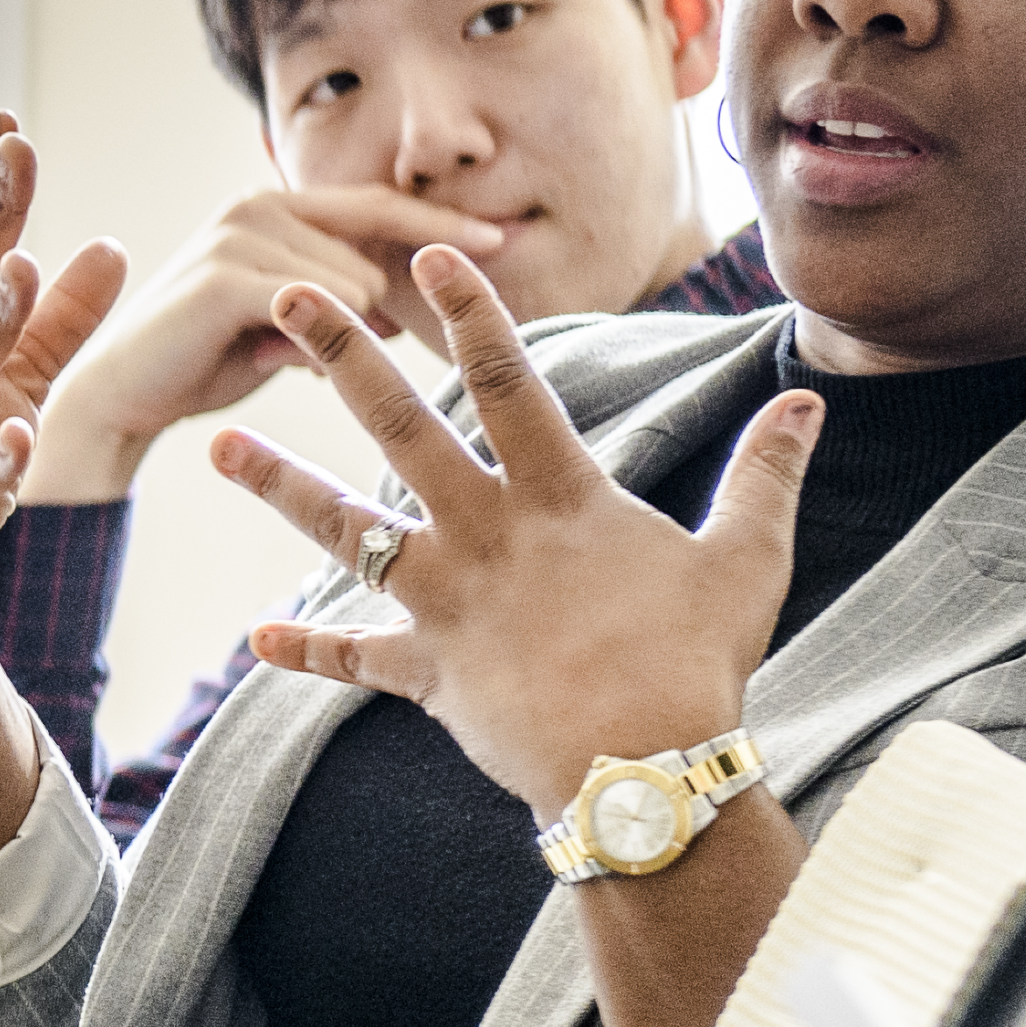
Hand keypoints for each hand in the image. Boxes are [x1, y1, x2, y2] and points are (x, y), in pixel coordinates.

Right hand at [25, 180, 524, 502]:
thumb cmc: (204, 360)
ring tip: (267, 354)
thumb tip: (405, 309)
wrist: (120, 396)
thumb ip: (340, 299)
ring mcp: (240, 233)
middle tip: (317, 351)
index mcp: (275, 205)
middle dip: (368, 315)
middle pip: (375, 255)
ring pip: (356, 288)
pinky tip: (266, 360)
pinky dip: (312, 349)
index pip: (378, 205)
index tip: (503, 241)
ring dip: (332, 340)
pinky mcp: (229, 275)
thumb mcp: (287, 322)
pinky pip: (322, 310)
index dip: (439, 224)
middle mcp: (258, 204)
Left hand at [218, 245, 814, 815]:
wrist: (645, 771)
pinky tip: (257, 640)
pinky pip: (355, 660)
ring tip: (218, 447)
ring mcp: (447, 602)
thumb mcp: (745, 560)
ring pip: (346, 532)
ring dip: (281, 486)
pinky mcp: (427, 672)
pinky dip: (308, 651)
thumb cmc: (698, 664)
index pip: (507, 382)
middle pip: (401, 429)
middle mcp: (487, 536)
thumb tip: (807, 403)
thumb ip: (764, 475)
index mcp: (561, 498)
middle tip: (285, 296)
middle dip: (341, 357)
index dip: (469, 314)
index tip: (429, 255)